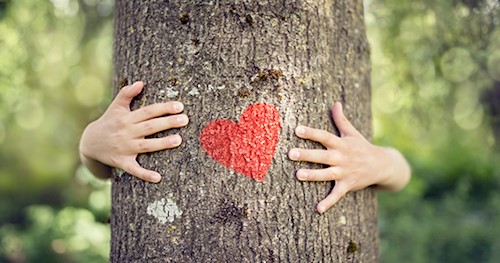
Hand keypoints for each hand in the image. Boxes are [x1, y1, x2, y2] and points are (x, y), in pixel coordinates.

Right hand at [79, 81, 188, 182]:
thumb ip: (126, 94)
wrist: (89, 144)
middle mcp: (126, 132)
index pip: (148, 111)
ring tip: (178, 140)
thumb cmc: (108, 122)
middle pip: (150, 127)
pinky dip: (145, 174)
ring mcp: (124, 148)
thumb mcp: (115, 107)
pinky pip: (134, 169)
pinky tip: (158, 178)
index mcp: (126, 118)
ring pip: (146, 146)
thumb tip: (141, 82)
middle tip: (185, 120)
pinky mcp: (122, 162)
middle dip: (168, 123)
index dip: (164, 108)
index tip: (180, 106)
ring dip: (162, 144)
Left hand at [288, 102, 409, 212]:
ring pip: (326, 174)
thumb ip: (341, 119)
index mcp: (341, 144)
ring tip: (298, 175)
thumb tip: (335, 103)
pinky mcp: (347, 185)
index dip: (311, 133)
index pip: (324, 136)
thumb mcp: (352, 133)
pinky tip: (318, 209)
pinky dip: (328, 202)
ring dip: (313, 175)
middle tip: (291, 153)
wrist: (382, 165)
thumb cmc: (362, 147)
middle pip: (322, 155)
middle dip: (307, 154)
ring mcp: (344, 172)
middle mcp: (341, 157)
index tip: (297, 129)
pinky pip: (337, 195)